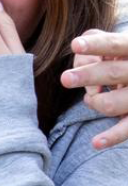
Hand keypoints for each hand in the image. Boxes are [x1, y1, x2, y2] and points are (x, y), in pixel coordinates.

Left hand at [61, 30, 127, 148]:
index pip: (115, 44)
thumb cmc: (120, 54)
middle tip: (65, 79)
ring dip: (94, 102)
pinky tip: (96, 142)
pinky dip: (113, 137)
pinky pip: (127, 128)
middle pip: (112, 74)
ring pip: (111, 103)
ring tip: (91, 98)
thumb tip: (83, 64)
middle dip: (87, 76)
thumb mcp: (110, 43)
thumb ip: (94, 44)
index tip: (75, 45)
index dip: (96, 45)